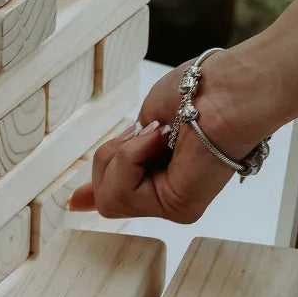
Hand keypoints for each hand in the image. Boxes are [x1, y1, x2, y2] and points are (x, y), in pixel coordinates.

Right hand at [68, 55, 265, 222]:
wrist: (223, 88)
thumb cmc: (193, 92)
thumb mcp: (140, 125)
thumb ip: (119, 156)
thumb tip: (83, 193)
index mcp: (158, 170)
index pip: (121, 194)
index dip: (94, 195)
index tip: (75, 202)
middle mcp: (165, 193)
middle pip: (104, 195)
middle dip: (111, 156)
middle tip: (144, 131)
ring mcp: (172, 205)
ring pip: (109, 197)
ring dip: (121, 155)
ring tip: (155, 134)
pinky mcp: (177, 208)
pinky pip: (123, 192)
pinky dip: (132, 155)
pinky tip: (160, 138)